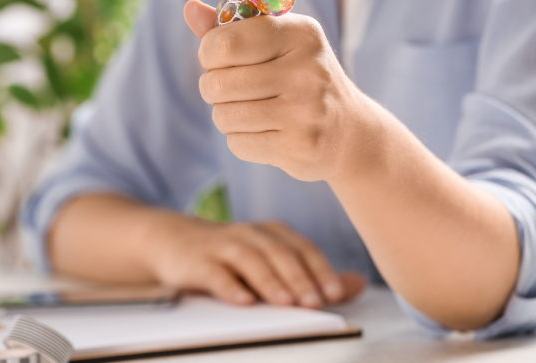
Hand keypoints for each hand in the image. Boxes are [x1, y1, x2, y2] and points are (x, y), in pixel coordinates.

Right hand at [144, 215, 365, 307]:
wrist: (176, 241)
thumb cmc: (232, 255)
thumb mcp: (272, 259)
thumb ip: (312, 273)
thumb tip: (359, 284)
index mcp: (272, 233)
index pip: (302, 248)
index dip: (319, 270)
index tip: (334, 294)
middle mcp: (250, 234)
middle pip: (278, 254)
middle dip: (298, 278)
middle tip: (314, 303)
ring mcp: (222, 246)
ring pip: (249, 261)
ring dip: (269, 282)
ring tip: (285, 303)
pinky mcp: (197, 261)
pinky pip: (215, 273)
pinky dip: (230, 286)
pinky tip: (243, 301)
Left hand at [184, 0, 371, 182]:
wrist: (350, 133)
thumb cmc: (302, 80)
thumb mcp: (278, 44)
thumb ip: (232, 28)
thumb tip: (190, 9)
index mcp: (300, 33)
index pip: (226, 42)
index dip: (209, 53)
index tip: (218, 59)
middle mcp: (306, 69)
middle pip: (218, 83)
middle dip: (212, 89)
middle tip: (230, 89)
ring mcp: (305, 110)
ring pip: (224, 116)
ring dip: (226, 116)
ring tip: (250, 111)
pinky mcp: (299, 146)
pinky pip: (238, 144)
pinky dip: (242, 140)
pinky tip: (266, 133)